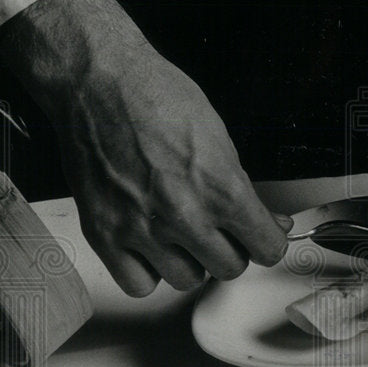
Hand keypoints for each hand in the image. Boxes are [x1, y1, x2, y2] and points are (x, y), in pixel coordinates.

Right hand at [0, 0, 290, 295]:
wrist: (97, 82)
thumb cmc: (157, 98)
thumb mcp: (220, 140)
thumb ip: (245, 190)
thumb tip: (270, 222)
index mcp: (221, 189)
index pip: (267, 249)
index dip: (267, 242)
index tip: (261, 237)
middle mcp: (183, 215)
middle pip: (230, 268)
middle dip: (230, 249)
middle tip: (219, 228)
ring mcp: (141, 229)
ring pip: (187, 280)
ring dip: (190, 261)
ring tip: (181, 233)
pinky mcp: (104, 233)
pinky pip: (139, 284)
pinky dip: (148, 271)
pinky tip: (150, 246)